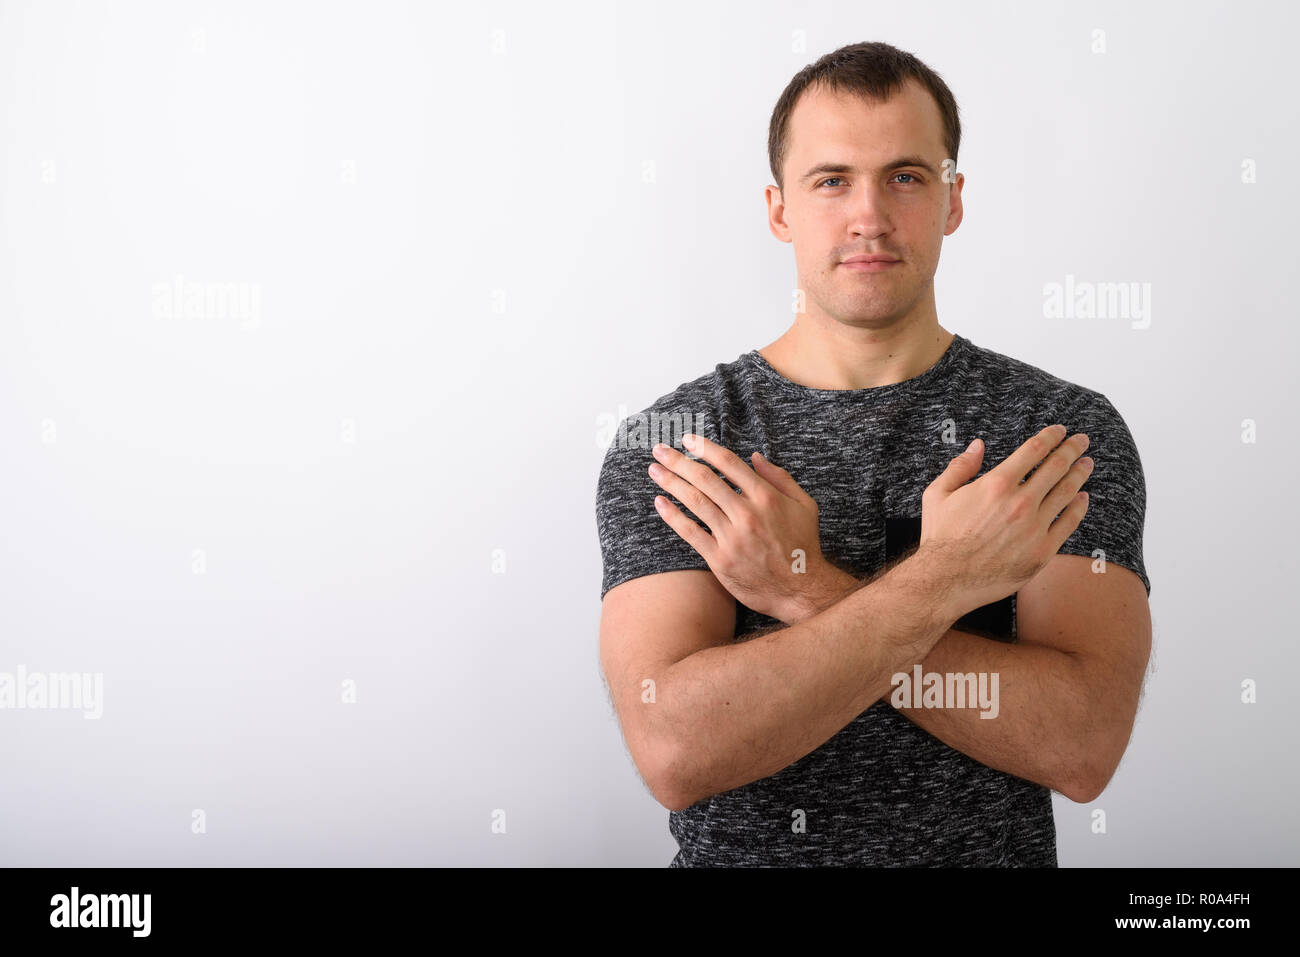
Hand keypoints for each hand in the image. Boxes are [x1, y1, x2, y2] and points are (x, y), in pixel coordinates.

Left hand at [647, 433, 829, 622]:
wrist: (800, 590)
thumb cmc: (802, 545)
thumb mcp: (804, 505)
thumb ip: (780, 478)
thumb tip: (755, 457)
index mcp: (766, 497)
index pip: (729, 464)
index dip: (705, 448)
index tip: (687, 439)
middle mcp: (747, 514)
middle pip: (706, 480)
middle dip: (679, 461)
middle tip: (660, 450)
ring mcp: (732, 538)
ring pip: (695, 502)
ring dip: (671, 482)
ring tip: (654, 470)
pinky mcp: (720, 560)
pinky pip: (691, 533)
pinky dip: (673, 516)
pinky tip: (660, 502)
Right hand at [918, 424, 1092, 617]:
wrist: (945, 580)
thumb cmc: (940, 538)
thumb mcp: (938, 494)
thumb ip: (960, 467)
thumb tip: (978, 446)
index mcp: (996, 484)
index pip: (1034, 450)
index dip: (1051, 436)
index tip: (1060, 431)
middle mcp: (1020, 503)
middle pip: (1056, 467)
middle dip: (1072, 449)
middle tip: (1081, 441)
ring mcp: (1034, 528)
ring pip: (1066, 492)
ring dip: (1080, 473)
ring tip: (1087, 464)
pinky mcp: (1042, 551)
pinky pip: (1069, 523)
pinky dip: (1079, 507)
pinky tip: (1083, 498)